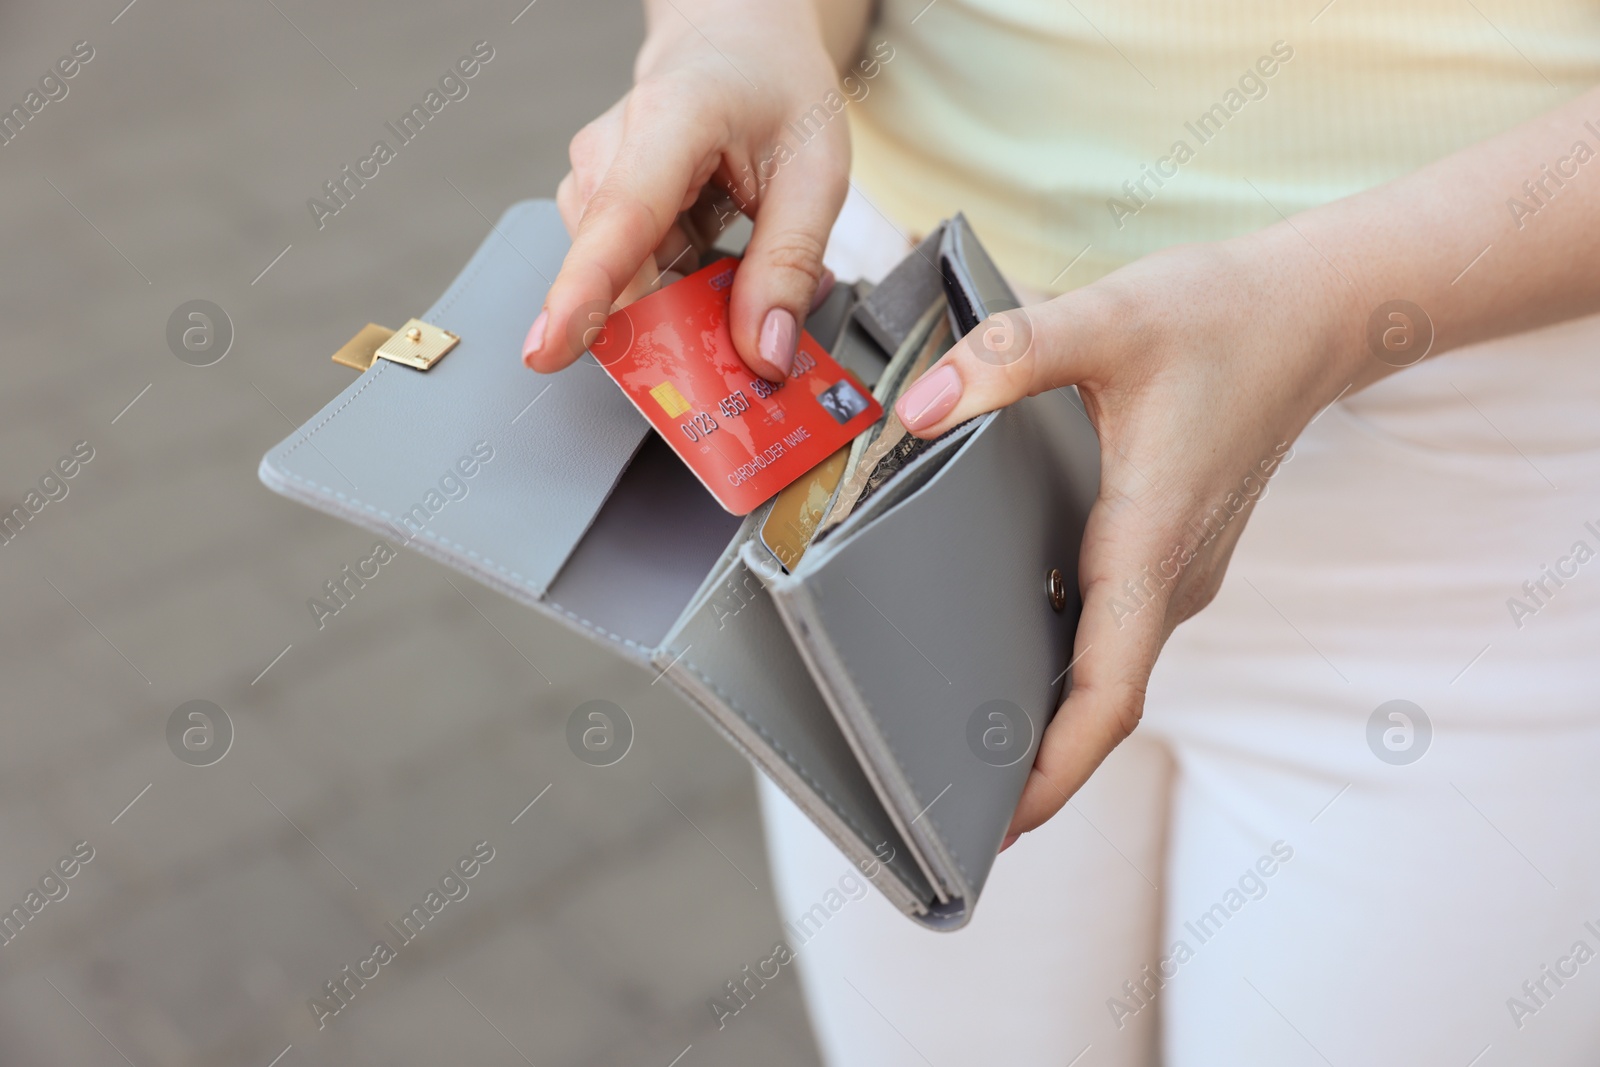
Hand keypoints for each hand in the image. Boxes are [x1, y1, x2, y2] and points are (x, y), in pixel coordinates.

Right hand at [523, 6, 849, 379]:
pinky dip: (671, 282)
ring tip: (734, 251)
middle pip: (618, 271)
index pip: (619, 218)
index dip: (584, 293)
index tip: (550, 349)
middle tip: (741, 323)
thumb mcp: (815, 173)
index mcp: (670, 119)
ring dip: (680, 298)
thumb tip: (763, 352)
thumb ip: (788, 265)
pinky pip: (625, 273)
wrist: (740, 43)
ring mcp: (593, 176)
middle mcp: (610, 146)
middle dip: (676, 321)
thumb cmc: (774, 87)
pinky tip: (706, 245)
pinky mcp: (594, 203)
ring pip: (622, 281)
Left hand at [892, 230, 1371, 845]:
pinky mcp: (1172, 552)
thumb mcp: (1111, 319)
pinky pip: (1113, 632)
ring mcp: (1177, 571)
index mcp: (1151, 543)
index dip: (1056, 769)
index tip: (1002, 823)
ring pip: (1108, 670)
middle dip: (1034, 764)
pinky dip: (1063, 665)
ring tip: (961, 741)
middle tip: (944, 798)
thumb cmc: (1223, 317)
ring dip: (1047, 717)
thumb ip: (1011, 357)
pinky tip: (1006, 649)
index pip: (1109, 693)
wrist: (1311, 311)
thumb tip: (920, 408)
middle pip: (1100, 701)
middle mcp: (1170, 577)